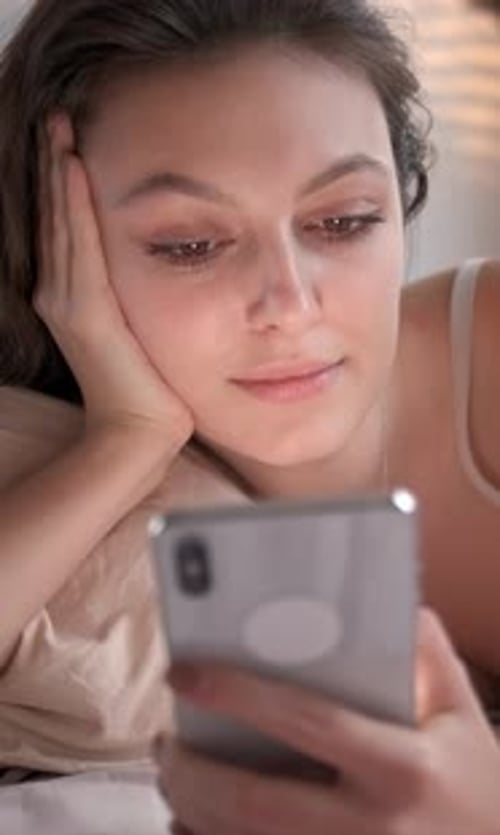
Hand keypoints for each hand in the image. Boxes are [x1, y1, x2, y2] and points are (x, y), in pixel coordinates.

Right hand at [34, 116, 193, 448]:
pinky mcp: (85, 310)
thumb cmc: (150, 390)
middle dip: (55, 165)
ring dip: (59, 172)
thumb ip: (134, 301)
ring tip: (61, 128)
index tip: (70, 143)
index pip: (68, 229)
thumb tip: (160, 271)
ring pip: (62, 222)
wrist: (140, 433)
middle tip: (58, 117)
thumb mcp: (140, 333)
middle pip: (57, 217)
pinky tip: (72, 168)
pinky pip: (78, 244)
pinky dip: (73, 204)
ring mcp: (68, 301)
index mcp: (75, 299)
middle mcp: (62, 295)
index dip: (64, 185)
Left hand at [156, 609, 499, 834]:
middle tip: (166, 735)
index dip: (239, 694)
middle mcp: (373, 829)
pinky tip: (194, 817)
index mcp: (403, 768)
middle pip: (257, 803)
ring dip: (194, 805)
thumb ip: (422, 651)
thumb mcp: (461, 707)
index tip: (187, 672)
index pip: (307, 722)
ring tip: (172, 766)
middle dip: (194, 768)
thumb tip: (382, 601)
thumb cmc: (477, 778)